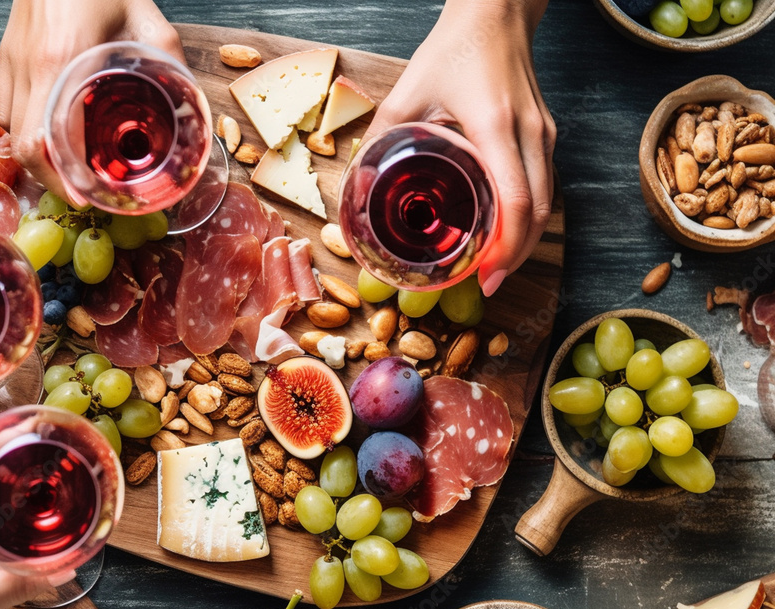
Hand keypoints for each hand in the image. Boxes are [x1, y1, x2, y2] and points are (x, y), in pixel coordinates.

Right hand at [0, 0, 183, 204]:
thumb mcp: (144, 15)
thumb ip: (168, 57)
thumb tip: (189, 97)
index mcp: (57, 62)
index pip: (41, 141)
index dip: (59, 180)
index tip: (85, 198)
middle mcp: (26, 68)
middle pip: (22, 146)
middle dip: (49, 179)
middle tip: (81, 194)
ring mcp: (11, 61)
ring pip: (9, 130)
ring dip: (36, 157)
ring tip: (68, 171)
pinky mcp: (6, 54)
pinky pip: (6, 107)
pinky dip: (25, 129)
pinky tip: (51, 133)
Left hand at [365, 0, 554, 296]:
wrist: (497, 13)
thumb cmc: (454, 48)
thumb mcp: (407, 91)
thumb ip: (380, 137)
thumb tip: (359, 185)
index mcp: (494, 125)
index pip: (516, 200)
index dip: (505, 248)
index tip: (486, 276)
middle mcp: (529, 133)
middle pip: (538, 212)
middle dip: (515, 257)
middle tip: (487, 283)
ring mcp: (544, 133)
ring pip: (547, 202)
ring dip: (524, 239)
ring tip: (495, 266)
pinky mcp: (547, 132)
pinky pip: (545, 184)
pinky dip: (529, 215)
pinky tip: (506, 231)